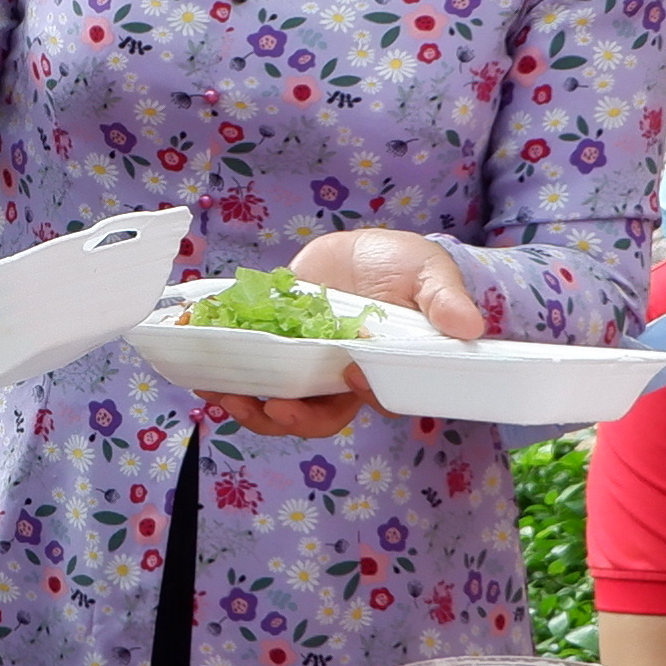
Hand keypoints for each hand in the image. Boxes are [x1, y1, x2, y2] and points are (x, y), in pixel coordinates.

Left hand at [196, 227, 487, 435]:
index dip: (347, 399)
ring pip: (270, 393)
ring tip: (215, 390)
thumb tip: (470, 327)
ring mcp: (301, 359)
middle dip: (280, 416)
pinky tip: (195, 348)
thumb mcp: (431, 276)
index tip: (343, 378)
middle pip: (307, 412)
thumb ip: (445, 302)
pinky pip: (245, 356)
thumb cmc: (412, 271)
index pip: (361, 400)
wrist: (373, 250)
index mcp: (376, 371)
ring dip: (242, 397)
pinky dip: (219, 356)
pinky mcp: (274, 336)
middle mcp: (334, 375)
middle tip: (257, 404)